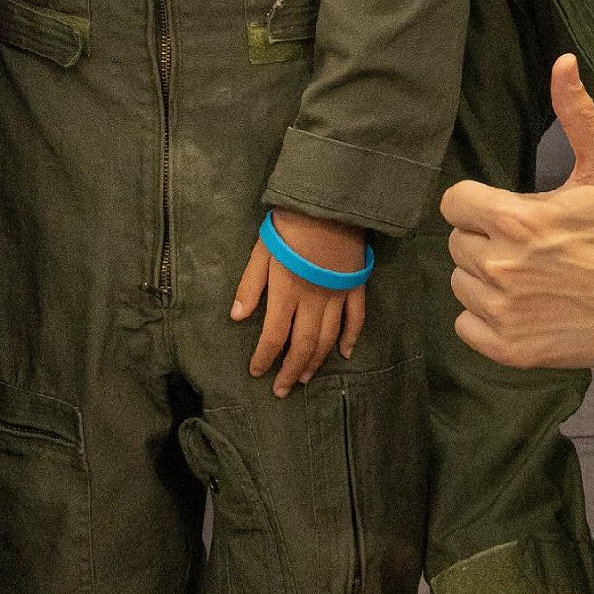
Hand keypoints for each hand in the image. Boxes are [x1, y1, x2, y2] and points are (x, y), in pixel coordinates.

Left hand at [229, 208, 366, 397]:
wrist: (329, 203)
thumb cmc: (289, 225)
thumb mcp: (261, 251)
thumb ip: (250, 285)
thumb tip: (237, 318)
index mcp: (287, 293)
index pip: (274, 336)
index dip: (265, 358)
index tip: (257, 373)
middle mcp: (314, 301)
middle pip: (303, 345)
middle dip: (290, 370)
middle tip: (282, 390)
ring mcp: (337, 295)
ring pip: (328, 338)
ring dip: (316, 362)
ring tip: (304, 377)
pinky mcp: (355, 286)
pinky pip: (356, 319)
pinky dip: (351, 338)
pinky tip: (345, 353)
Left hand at [441, 57, 593, 373]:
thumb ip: (576, 113)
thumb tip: (563, 60)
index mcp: (515, 220)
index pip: (454, 204)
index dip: (479, 203)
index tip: (510, 210)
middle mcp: (501, 267)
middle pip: (457, 243)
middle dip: (486, 239)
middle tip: (531, 244)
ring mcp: (504, 312)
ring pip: (462, 284)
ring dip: (486, 279)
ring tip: (531, 275)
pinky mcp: (510, 349)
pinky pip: (466, 326)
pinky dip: (487, 319)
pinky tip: (524, 307)